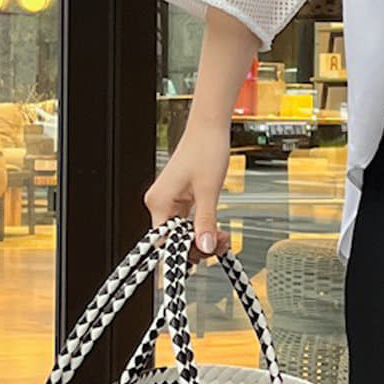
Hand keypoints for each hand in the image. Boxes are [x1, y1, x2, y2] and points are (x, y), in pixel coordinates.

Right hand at [143, 119, 232, 265]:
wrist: (209, 129)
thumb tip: (206, 247)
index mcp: (159, 202)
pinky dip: (202, 228)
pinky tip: (217, 230)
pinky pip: (187, 223)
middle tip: (222, 242)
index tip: (206, 254)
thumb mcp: (209, 191)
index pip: (164, 241)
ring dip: (203, 238)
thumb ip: (206, 222)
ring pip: (182, 233)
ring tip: (224, 236)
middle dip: (199, 245)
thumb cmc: (206, 151)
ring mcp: (169, 202)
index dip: (184, 252)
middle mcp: (159, 203)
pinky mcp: (179, 200)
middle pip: (174, 240)